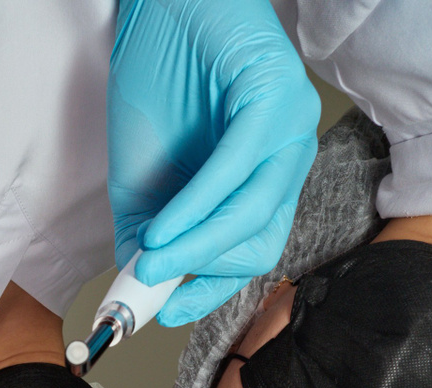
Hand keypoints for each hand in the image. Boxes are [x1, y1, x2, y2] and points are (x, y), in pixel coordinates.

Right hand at [108, 0, 318, 325]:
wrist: (160, 0)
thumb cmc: (158, 75)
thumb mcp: (142, 173)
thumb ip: (148, 230)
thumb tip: (143, 286)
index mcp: (262, 179)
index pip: (250, 253)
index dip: (210, 290)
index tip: (167, 313)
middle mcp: (285, 158)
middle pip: (258, 245)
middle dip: (202, 274)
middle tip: (153, 284)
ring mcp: (289, 128)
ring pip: (251, 215)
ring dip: (197, 247)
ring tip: (152, 258)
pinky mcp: (276, 97)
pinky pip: (238, 171)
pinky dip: (197, 207)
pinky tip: (163, 227)